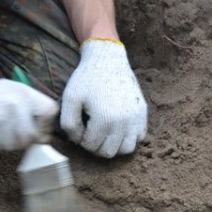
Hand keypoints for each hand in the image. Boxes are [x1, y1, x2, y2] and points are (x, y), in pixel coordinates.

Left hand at [60, 39, 146, 157]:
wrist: (108, 59)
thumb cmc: (87, 78)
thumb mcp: (70, 99)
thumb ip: (69, 124)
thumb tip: (77, 141)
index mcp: (104, 119)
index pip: (91, 146)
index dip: (82, 140)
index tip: (80, 127)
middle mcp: (124, 121)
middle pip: (109, 152)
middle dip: (96, 146)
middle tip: (90, 131)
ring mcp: (136, 117)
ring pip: (126, 149)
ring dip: (114, 145)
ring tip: (104, 132)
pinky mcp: (143, 112)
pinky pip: (139, 137)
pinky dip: (128, 137)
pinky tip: (117, 126)